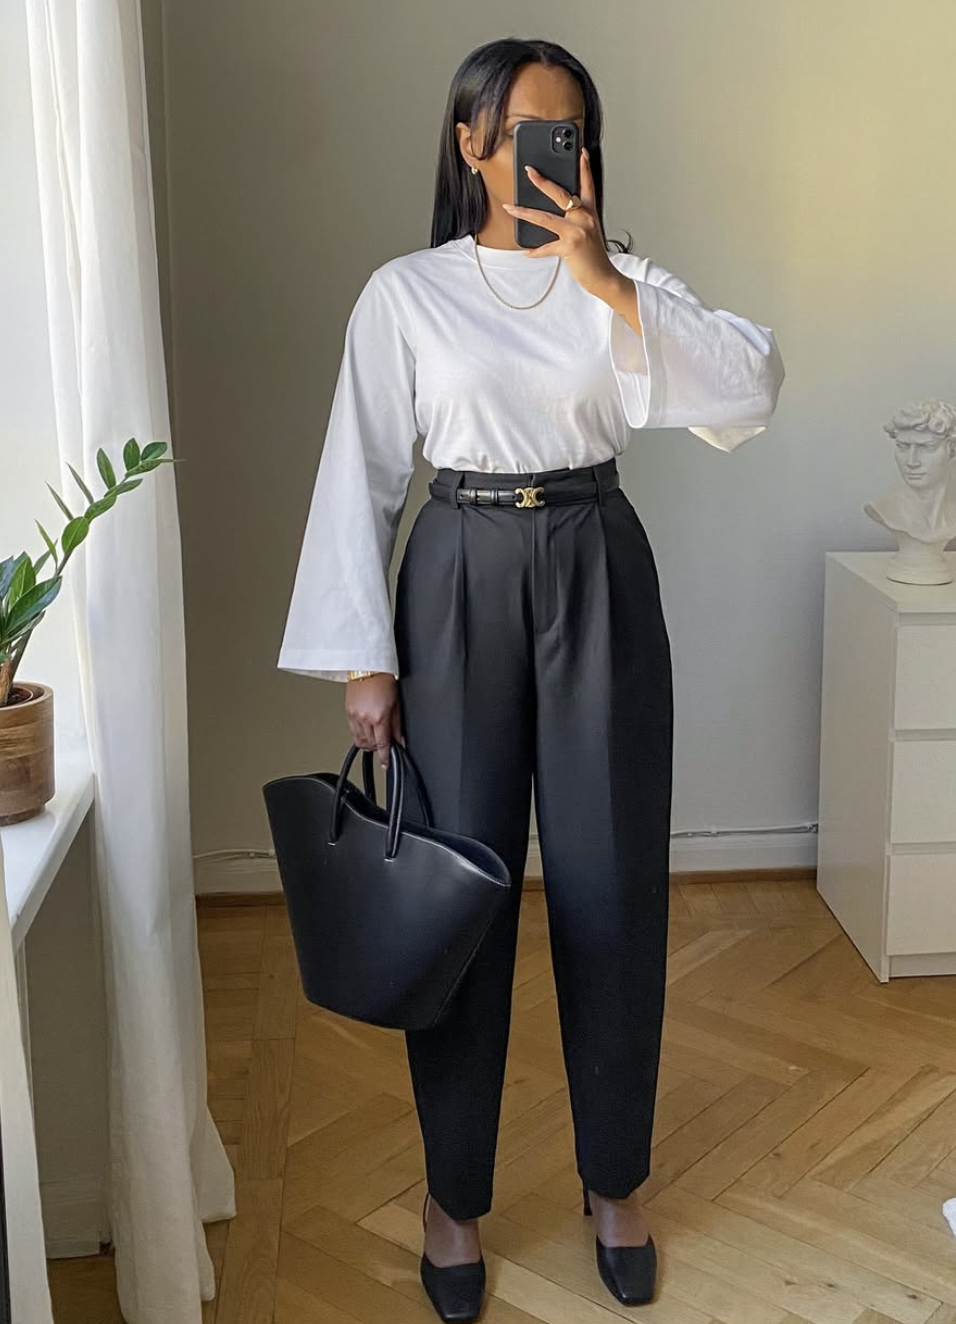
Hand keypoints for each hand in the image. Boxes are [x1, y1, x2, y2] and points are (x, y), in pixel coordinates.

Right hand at [344, 674, 404, 769]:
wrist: (367, 668)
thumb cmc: (383, 681)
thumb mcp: (396, 704)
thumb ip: (397, 726)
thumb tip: (400, 740)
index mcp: (379, 717)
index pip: (382, 744)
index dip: (384, 757)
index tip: (386, 764)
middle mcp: (365, 718)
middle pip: (370, 744)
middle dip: (378, 748)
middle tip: (384, 745)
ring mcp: (354, 716)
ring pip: (360, 740)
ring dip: (368, 743)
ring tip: (375, 739)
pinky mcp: (348, 712)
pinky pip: (352, 732)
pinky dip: (360, 735)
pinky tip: (366, 731)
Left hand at [501, 148, 622, 300]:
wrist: (603, 277)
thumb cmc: (594, 256)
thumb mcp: (588, 233)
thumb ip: (574, 220)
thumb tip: (551, 215)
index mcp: (590, 212)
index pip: (587, 184)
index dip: (584, 167)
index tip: (581, 151)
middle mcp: (584, 218)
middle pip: (561, 194)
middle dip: (542, 181)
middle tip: (529, 171)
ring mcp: (577, 231)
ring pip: (545, 218)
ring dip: (525, 212)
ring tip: (511, 207)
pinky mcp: (569, 246)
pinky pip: (546, 247)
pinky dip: (535, 251)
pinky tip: (527, 251)